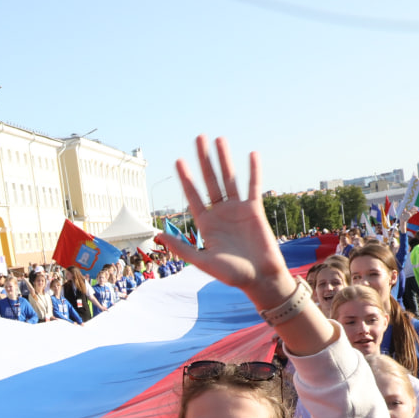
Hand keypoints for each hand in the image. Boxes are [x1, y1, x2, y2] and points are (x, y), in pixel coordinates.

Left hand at [156, 136, 289, 306]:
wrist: (260, 279)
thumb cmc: (232, 275)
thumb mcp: (203, 262)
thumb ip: (182, 248)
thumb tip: (158, 235)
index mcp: (206, 224)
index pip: (193, 196)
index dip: (186, 178)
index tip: (179, 160)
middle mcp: (220, 213)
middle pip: (209, 181)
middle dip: (204, 160)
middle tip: (199, 138)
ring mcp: (237, 210)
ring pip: (229, 179)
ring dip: (224, 159)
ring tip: (219, 139)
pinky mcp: (255, 210)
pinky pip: (253, 186)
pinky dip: (253, 171)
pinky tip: (251, 154)